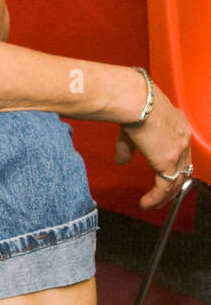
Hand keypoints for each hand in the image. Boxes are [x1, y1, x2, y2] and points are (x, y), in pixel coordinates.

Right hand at [115, 83, 193, 209]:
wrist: (136, 101)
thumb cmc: (134, 104)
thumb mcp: (131, 128)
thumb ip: (127, 147)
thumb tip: (121, 161)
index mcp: (178, 125)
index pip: (182, 152)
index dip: (174, 166)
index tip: (165, 176)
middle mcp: (183, 138)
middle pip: (184, 169)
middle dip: (173, 185)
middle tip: (162, 196)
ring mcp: (178, 151)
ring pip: (176, 181)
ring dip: (165, 196)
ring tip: (154, 204)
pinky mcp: (168, 161)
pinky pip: (164, 187)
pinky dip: (156, 198)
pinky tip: (147, 203)